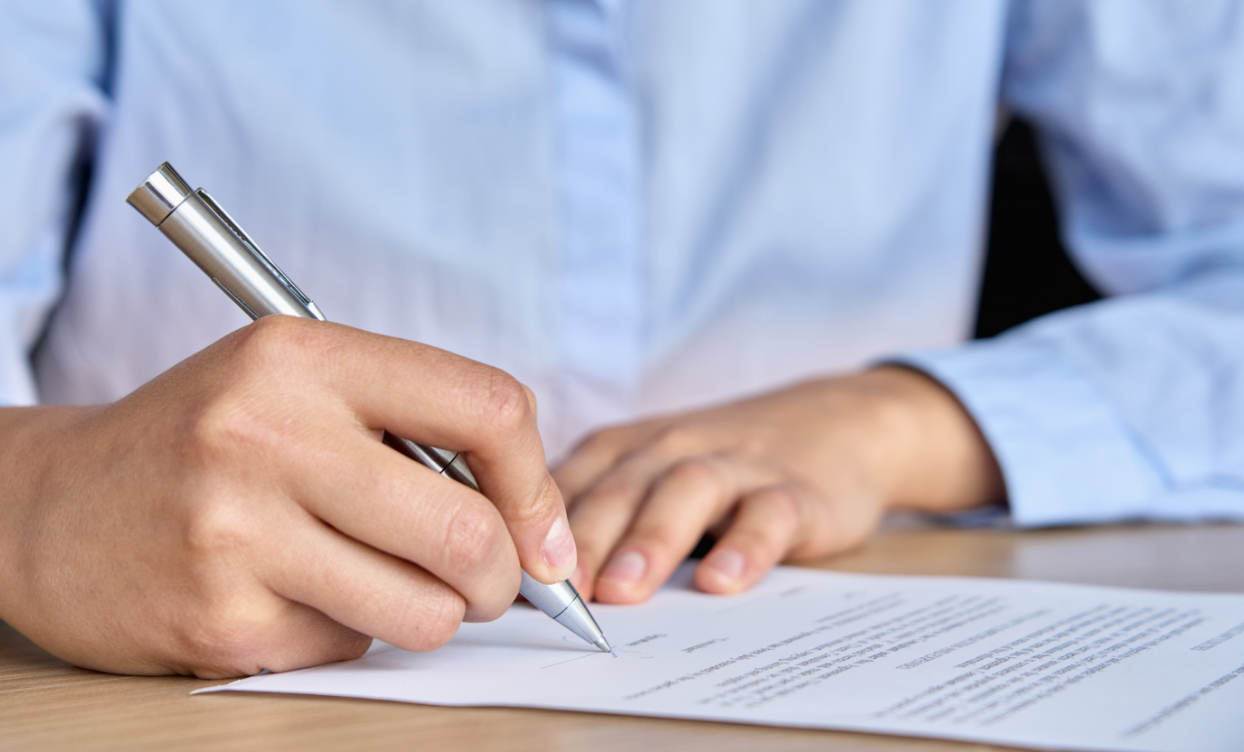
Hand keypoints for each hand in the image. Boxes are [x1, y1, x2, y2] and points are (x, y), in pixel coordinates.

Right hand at [0, 316, 573, 677]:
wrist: (50, 507)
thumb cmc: (204, 442)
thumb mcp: (296, 385)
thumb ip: (412, 427)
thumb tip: (535, 524)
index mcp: (302, 356)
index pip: (487, 407)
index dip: (537, 483)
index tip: (542, 532)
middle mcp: (268, 435)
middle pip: (468, 531)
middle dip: (503, 577)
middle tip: (487, 583)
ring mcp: (238, 534)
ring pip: (424, 612)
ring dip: (432, 614)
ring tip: (387, 585)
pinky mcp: (220, 620)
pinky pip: (350, 650)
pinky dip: (349, 635)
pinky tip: (296, 598)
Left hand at [555, 366, 1002, 603]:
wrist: (837, 422)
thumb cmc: (721, 462)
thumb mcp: (650, 474)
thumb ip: (596, 515)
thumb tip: (523, 586)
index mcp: (624, 449)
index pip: (566, 487)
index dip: (528, 531)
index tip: (499, 578)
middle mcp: (670, 448)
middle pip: (617, 489)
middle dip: (581, 542)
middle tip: (554, 594)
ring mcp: (734, 465)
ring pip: (684, 493)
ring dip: (649, 541)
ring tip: (621, 591)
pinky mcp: (793, 490)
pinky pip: (766, 514)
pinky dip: (744, 546)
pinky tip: (723, 581)